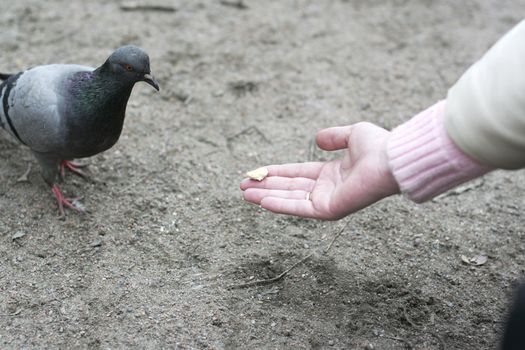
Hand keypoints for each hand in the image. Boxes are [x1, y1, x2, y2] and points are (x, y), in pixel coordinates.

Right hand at [240, 122, 399, 219]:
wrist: (391, 159)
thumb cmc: (377, 146)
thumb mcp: (352, 134)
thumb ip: (334, 137)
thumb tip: (316, 140)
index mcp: (332, 174)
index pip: (297, 174)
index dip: (276, 173)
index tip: (256, 171)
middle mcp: (327, 189)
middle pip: (289, 188)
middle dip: (266, 186)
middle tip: (242, 185)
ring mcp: (327, 201)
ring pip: (290, 199)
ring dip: (266, 197)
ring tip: (244, 194)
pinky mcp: (329, 210)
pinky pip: (299, 208)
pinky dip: (280, 204)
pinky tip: (262, 200)